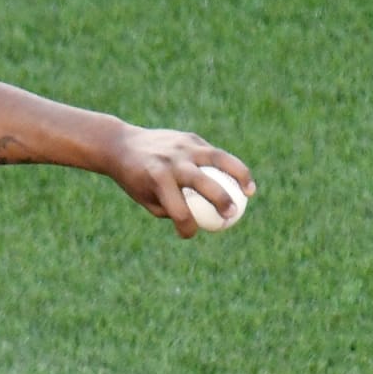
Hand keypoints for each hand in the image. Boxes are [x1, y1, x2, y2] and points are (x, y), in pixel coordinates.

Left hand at [104, 128, 256, 237]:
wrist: (121, 145)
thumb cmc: (134, 178)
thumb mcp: (144, 198)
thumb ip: (169, 209)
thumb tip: (199, 221)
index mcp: (157, 180)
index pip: (178, 210)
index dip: (186, 228)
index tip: (189, 234)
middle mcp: (172, 161)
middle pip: (202, 182)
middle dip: (220, 200)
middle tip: (232, 215)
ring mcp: (183, 147)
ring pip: (219, 159)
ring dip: (239, 175)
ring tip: (250, 192)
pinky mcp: (190, 138)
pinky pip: (213, 154)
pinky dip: (228, 166)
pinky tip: (239, 179)